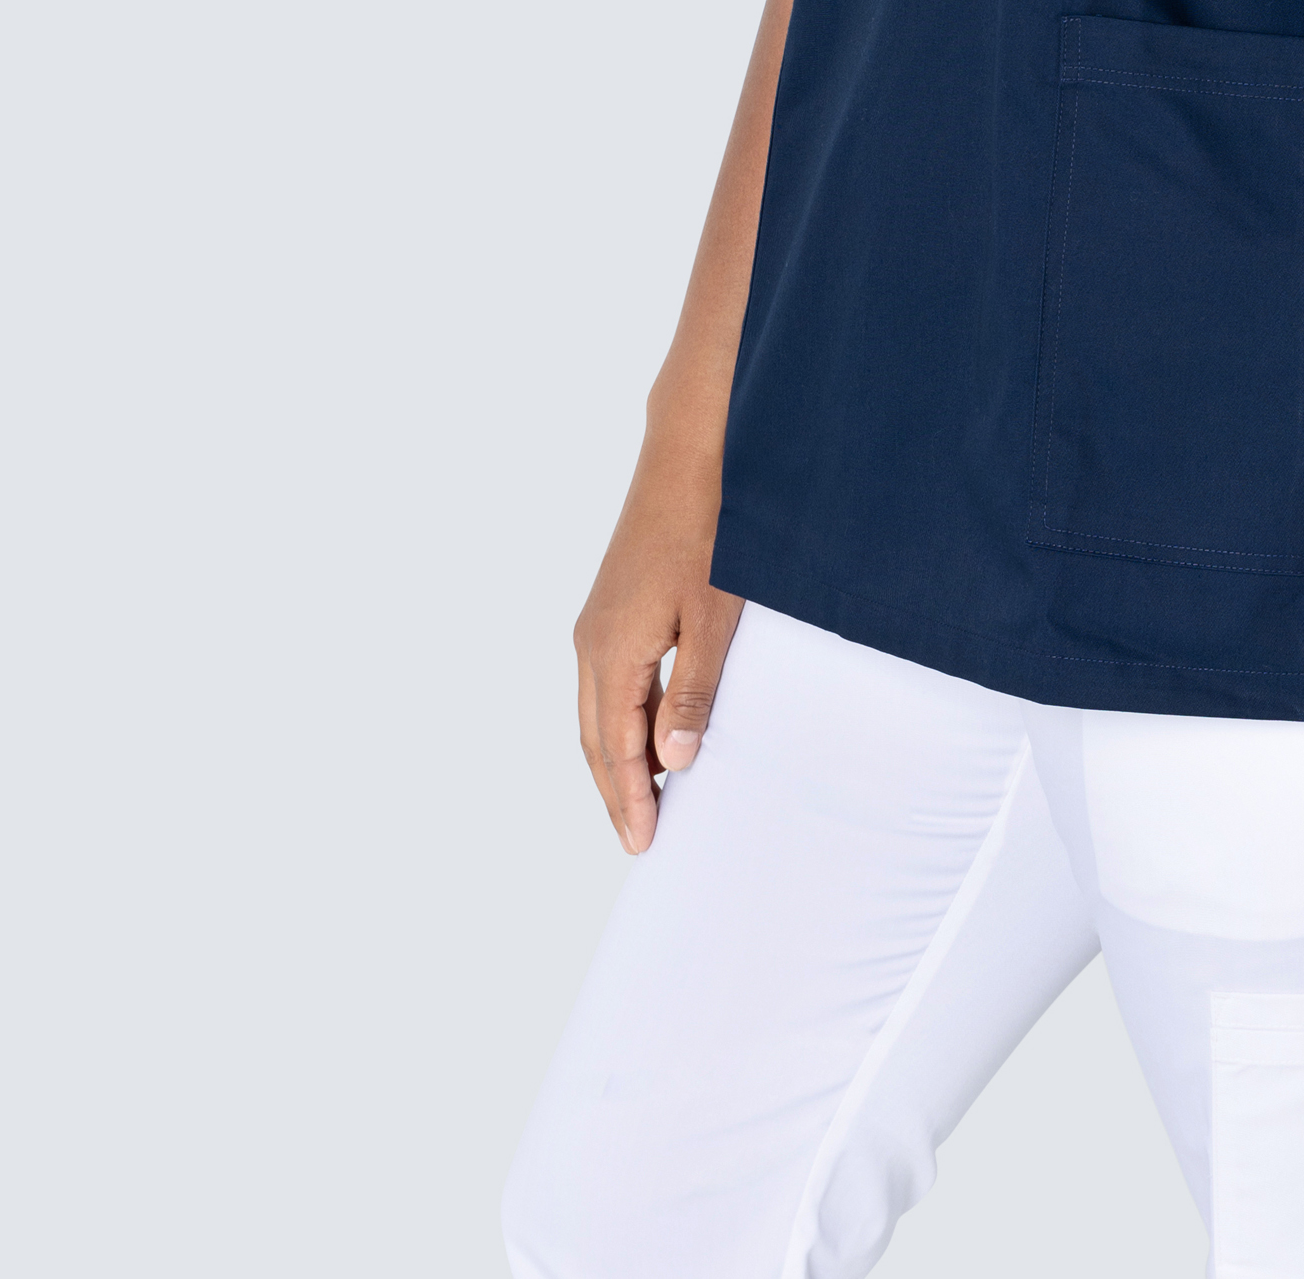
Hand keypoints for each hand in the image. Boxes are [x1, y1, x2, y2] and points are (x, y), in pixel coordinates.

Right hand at [572, 447, 743, 854]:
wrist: (688, 459)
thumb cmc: (707, 535)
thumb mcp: (711, 620)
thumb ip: (692, 693)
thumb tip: (671, 761)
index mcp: (611, 652)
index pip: (615, 748)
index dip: (629, 799)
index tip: (643, 843)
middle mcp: (592, 642)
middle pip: (596, 737)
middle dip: (615, 790)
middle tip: (639, 838)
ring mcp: (597, 623)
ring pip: (599, 711)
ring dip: (618, 756)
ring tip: (648, 798)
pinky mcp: (612, 607)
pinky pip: (609, 681)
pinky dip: (625, 718)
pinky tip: (653, 731)